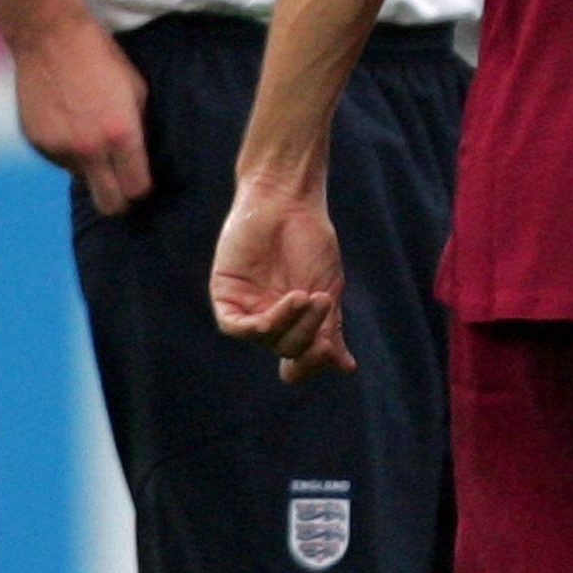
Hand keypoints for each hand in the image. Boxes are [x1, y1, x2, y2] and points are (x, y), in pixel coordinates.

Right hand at [14, 17, 148, 214]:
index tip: (144, 183)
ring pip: (82, 178)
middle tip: (124, 186)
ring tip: (93, 135)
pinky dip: (68, 152)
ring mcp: (59, 149)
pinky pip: (59, 161)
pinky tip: (70, 123)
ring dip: (91, 167)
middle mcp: (89, 149)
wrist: (52, 40)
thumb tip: (143, 157)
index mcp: (121, 135)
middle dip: (120, 200)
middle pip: (109, 203)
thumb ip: (140, 129)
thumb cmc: (103, 60)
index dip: (143, 190)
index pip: (136, 189)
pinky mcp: (36, 143)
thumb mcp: (138, 91)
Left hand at [209, 178, 354, 382]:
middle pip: (286, 348)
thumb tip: (347, 370)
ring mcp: (247, 309)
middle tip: (324, 303)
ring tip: (308, 295)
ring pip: (265, 339)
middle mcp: (270, 319)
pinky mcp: (225, 297)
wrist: (288, 203)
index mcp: (294, 321)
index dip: (312, 364)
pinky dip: (258, 326)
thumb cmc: (311, 241)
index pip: (298, 360)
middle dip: (308, 334)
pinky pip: (235, 327)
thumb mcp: (327, 288)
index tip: (331, 352)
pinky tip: (277, 311)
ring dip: (289, 324)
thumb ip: (330, 328)